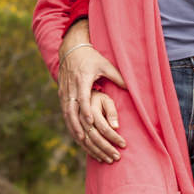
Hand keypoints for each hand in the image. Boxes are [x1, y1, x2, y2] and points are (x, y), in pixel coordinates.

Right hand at [57, 41, 125, 156]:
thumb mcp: (105, 64)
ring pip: (67, 115)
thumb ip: (118, 76)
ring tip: (84, 143)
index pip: (82, 97)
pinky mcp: (62, 96)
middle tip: (89, 139)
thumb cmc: (91, 58)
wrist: (71, 50)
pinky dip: (71, 126)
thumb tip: (130, 87)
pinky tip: (78, 137)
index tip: (90, 122)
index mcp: (81, 79)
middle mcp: (71, 88)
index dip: (85, 110)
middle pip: (73, 111)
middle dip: (81, 127)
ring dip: (75, 130)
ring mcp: (64, 93)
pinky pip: (65, 115)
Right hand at [80, 91, 127, 162]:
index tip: (124, 145)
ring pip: (85, 142)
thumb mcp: (106, 98)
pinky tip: (98, 158)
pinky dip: (89, 151)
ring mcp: (74, 123)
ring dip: (98, 153)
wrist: (77, 91)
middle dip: (106, 148)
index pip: (104, 127)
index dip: (114, 137)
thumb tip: (116, 127)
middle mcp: (80, 116)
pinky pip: (78, 142)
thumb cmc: (97, 96)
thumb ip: (112, 111)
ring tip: (109, 160)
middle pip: (94, 137)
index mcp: (90, 107)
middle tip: (117, 157)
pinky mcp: (71, 128)